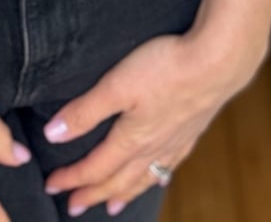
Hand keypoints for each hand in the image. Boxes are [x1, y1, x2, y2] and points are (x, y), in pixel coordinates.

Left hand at [39, 28, 267, 215]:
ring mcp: (174, 142)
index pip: (94, 167)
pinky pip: (168, 166)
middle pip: (117, 180)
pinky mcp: (192, 131)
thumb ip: (86, 111)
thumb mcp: (117, 85)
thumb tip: (54, 135)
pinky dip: (156, 177)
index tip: (52, 186)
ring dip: (124, 194)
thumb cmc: (166, 68)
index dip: (71, 179)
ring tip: (112, 207)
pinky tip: (158, 174)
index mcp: (131, 139)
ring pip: (144, 177)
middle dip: (93, 194)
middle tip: (74, 208)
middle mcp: (152, 148)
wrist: (218, 63)